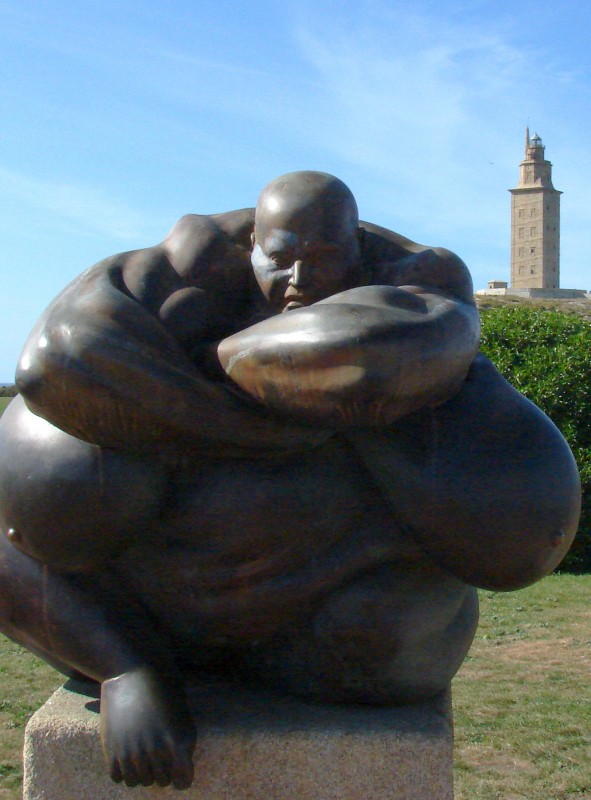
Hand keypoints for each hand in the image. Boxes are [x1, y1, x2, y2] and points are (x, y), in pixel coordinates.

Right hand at [100, 666, 195, 788]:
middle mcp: (157, 750)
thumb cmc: (160, 692)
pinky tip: (125, 755)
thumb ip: (184, 744)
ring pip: (138, 782)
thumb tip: (181, 771)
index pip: (183, 781)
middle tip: (157, 756)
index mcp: (178, 741)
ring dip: (141, 773)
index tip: (178, 772)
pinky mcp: (112, 750)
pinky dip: (122, 771)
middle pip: (161, 782)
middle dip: (161, 772)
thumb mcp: (181, 715)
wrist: (130, 674)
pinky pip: (118, 778)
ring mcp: (133, 752)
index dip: (182, 778)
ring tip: (141, 755)